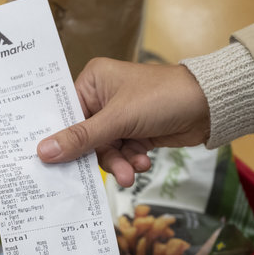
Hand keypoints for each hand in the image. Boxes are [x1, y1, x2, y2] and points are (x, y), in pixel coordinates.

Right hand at [36, 58, 209, 186]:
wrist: (210, 106)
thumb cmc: (162, 97)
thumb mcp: (117, 120)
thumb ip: (81, 138)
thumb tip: (43, 152)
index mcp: (93, 81)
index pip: (65, 114)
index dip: (59, 138)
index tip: (50, 161)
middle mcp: (103, 97)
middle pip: (84, 137)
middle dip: (100, 156)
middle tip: (107, 172)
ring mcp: (119, 117)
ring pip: (104, 150)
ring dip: (118, 163)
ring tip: (131, 172)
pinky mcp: (135, 132)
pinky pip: (121, 153)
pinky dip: (130, 161)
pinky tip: (143, 162)